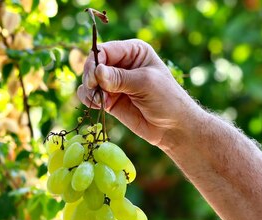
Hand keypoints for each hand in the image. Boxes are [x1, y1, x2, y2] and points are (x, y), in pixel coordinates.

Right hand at [77, 39, 200, 147]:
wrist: (172, 127)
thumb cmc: (166, 99)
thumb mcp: (145, 83)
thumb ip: (120, 78)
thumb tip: (97, 72)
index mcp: (133, 51)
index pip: (105, 50)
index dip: (95, 62)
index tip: (94, 79)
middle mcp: (121, 64)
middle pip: (93, 64)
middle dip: (91, 77)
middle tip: (97, 92)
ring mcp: (113, 82)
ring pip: (88, 80)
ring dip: (89, 90)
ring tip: (102, 102)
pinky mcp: (109, 100)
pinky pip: (89, 95)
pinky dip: (89, 100)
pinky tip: (100, 106)